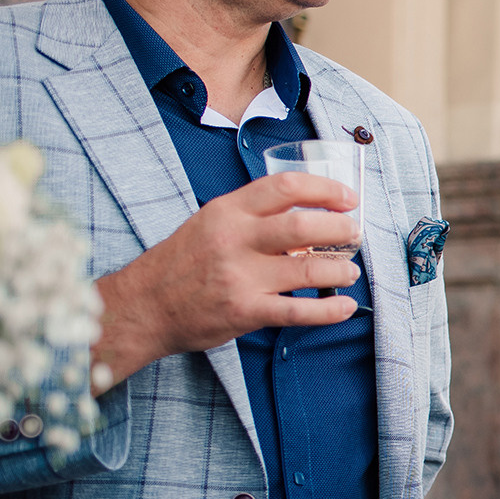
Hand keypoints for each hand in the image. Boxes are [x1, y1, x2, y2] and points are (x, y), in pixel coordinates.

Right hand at [91, 173, 363, 391]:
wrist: (144, 305)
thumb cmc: (184, 261)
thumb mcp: (211, 222)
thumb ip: (254, 216)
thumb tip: (311, 215)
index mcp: (228, 210)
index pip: (286, 186)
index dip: (326, 189)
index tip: (348, 198)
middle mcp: (235, 240)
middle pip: (305, 226)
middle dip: (341, 229)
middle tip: (355, 234)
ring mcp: (241, 277)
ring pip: (309, 270)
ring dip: (341, 270)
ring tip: (350, 271)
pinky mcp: (245, 311)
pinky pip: (299, 312)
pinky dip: (330, 310)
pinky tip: (345, 306)